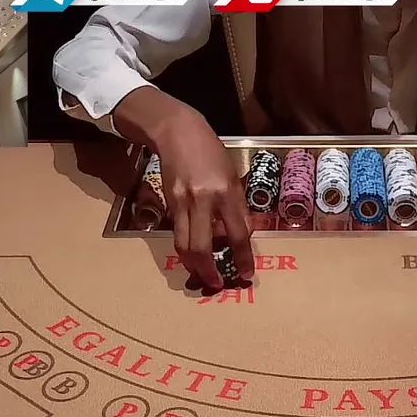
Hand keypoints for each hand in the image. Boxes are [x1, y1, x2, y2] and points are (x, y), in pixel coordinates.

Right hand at [113, 88, 253, 289]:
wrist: (177, 132)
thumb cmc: (211, 152)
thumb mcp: (233, 176)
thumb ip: (238, 206)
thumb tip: (244, 234)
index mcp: (225, 192)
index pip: (238, 233)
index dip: (243, 257)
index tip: (247, 274)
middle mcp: (203, 200)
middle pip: (203, 246)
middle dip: (209, 270)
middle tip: (216, 284)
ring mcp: (183, 202)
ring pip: (185, 244)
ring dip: (193, 265)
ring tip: (202, 276)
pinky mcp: (169, 203)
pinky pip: (178, 232)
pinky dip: (185, 248)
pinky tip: (191, 255)